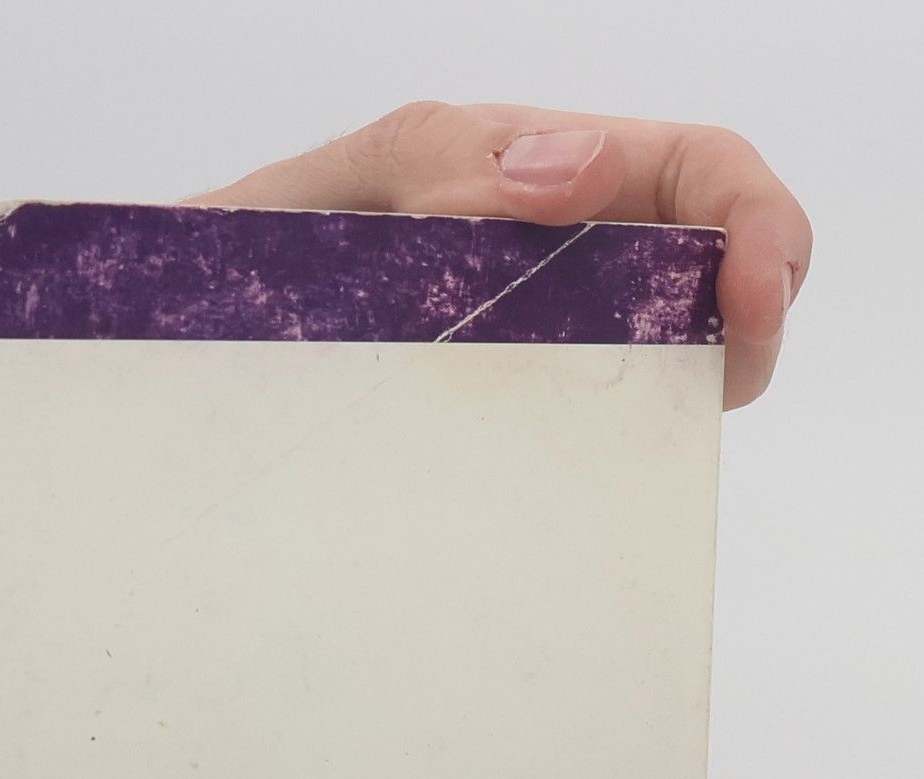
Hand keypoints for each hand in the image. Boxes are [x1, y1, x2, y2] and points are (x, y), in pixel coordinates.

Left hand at [187, 101, 810, 409]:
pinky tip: (595, 466)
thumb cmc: (236, 262)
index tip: (751, 296)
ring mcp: (539, 339)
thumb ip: (434, 168)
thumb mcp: (331, 196)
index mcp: (531, 171)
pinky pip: (595, 426)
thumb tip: (567, 174)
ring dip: (701, 376)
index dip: (757, 221)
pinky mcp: (507, 418)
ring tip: (662, 422)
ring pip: (672, 347)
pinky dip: (627, 440)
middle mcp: (555, 252)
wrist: (166, 353)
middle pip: (716, 257)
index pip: (696, 169)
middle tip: (728, 377)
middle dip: (758, 305)